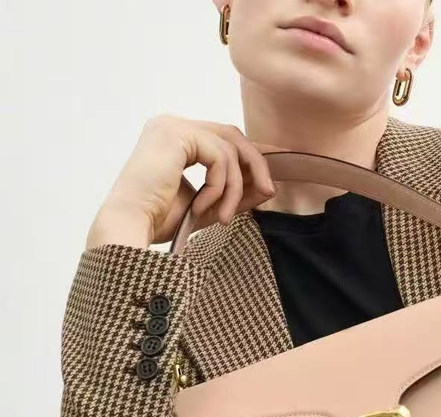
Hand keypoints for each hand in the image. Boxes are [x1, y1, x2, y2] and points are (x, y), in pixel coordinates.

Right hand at [88, 114, 282, 247]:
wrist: (131, 227)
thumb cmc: (159, 220)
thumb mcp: (209, 205)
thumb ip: (235, 193)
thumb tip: (268, 186)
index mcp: (177, 139)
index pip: (226, 140)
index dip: (252, 159)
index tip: (268, 184)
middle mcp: (173, 126)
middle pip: (233, 135)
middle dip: (256, 165)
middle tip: (268, 193)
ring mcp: (172, 126)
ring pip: (229, 147)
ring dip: (235, 186)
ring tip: (224, 215)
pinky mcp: (175, 134)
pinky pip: (219, 156)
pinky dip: (221, 185)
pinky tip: (205, 206)